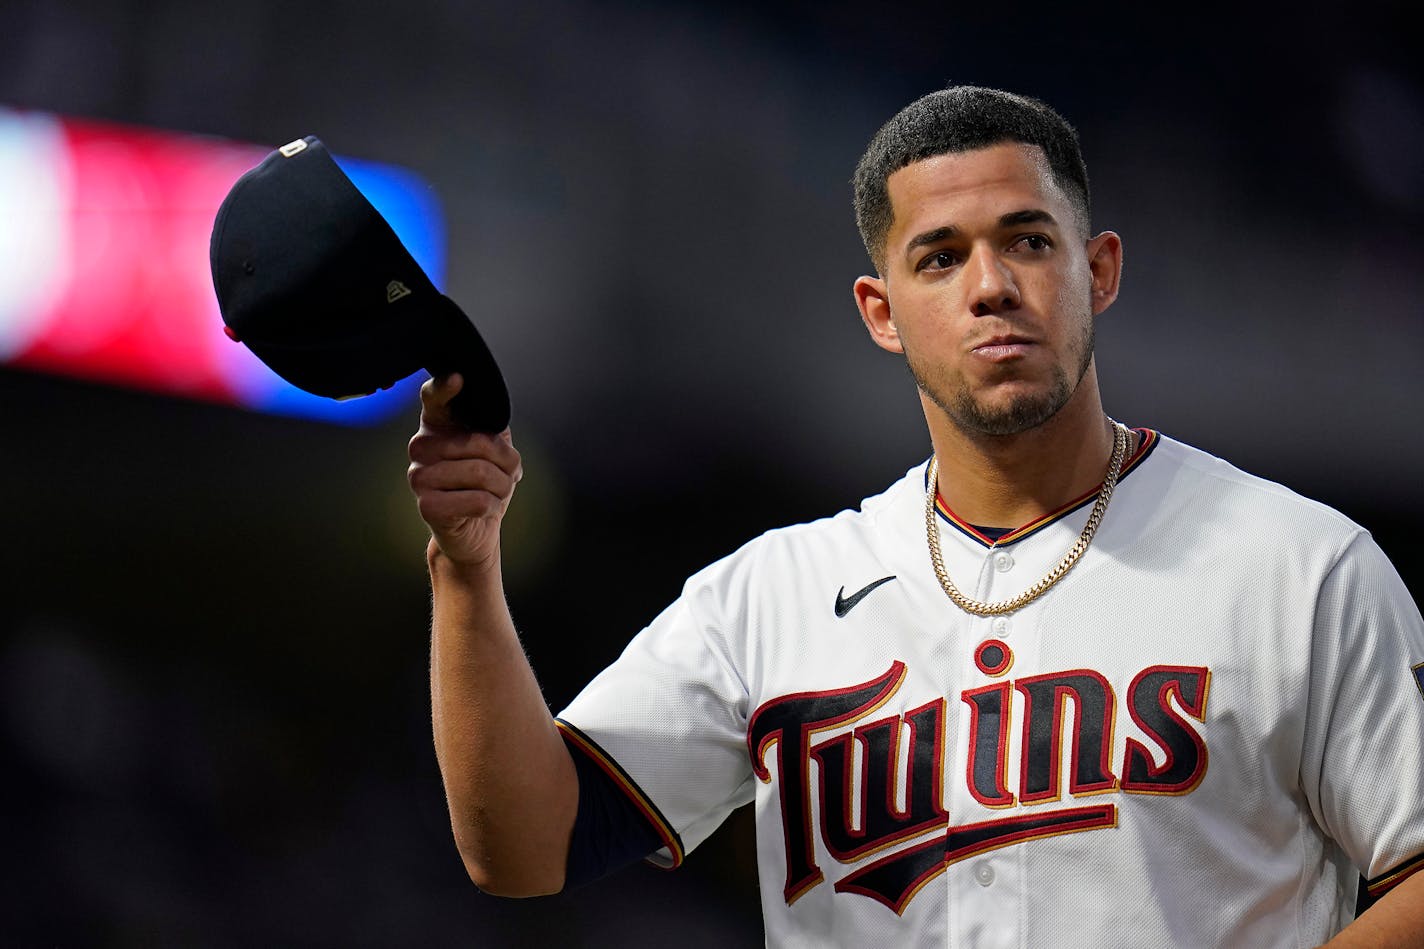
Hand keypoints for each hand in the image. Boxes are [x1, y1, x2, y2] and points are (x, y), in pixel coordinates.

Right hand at [408, 374, 522, 569]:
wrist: (476, 529)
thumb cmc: (484, 485)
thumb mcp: (495, 451)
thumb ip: (493, 429)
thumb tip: (492, 423)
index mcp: (437, 425)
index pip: (435, 398)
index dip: (445, 388)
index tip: (457, 378)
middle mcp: (421, 446)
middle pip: (479, 443)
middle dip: (506, 464)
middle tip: (504, 476)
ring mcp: (419, 476)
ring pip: (481, 473)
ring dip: (501, 487)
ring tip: (495, 494)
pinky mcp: (427, 506)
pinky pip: (478, 500)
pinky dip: (492, 507)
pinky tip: (482, 509)